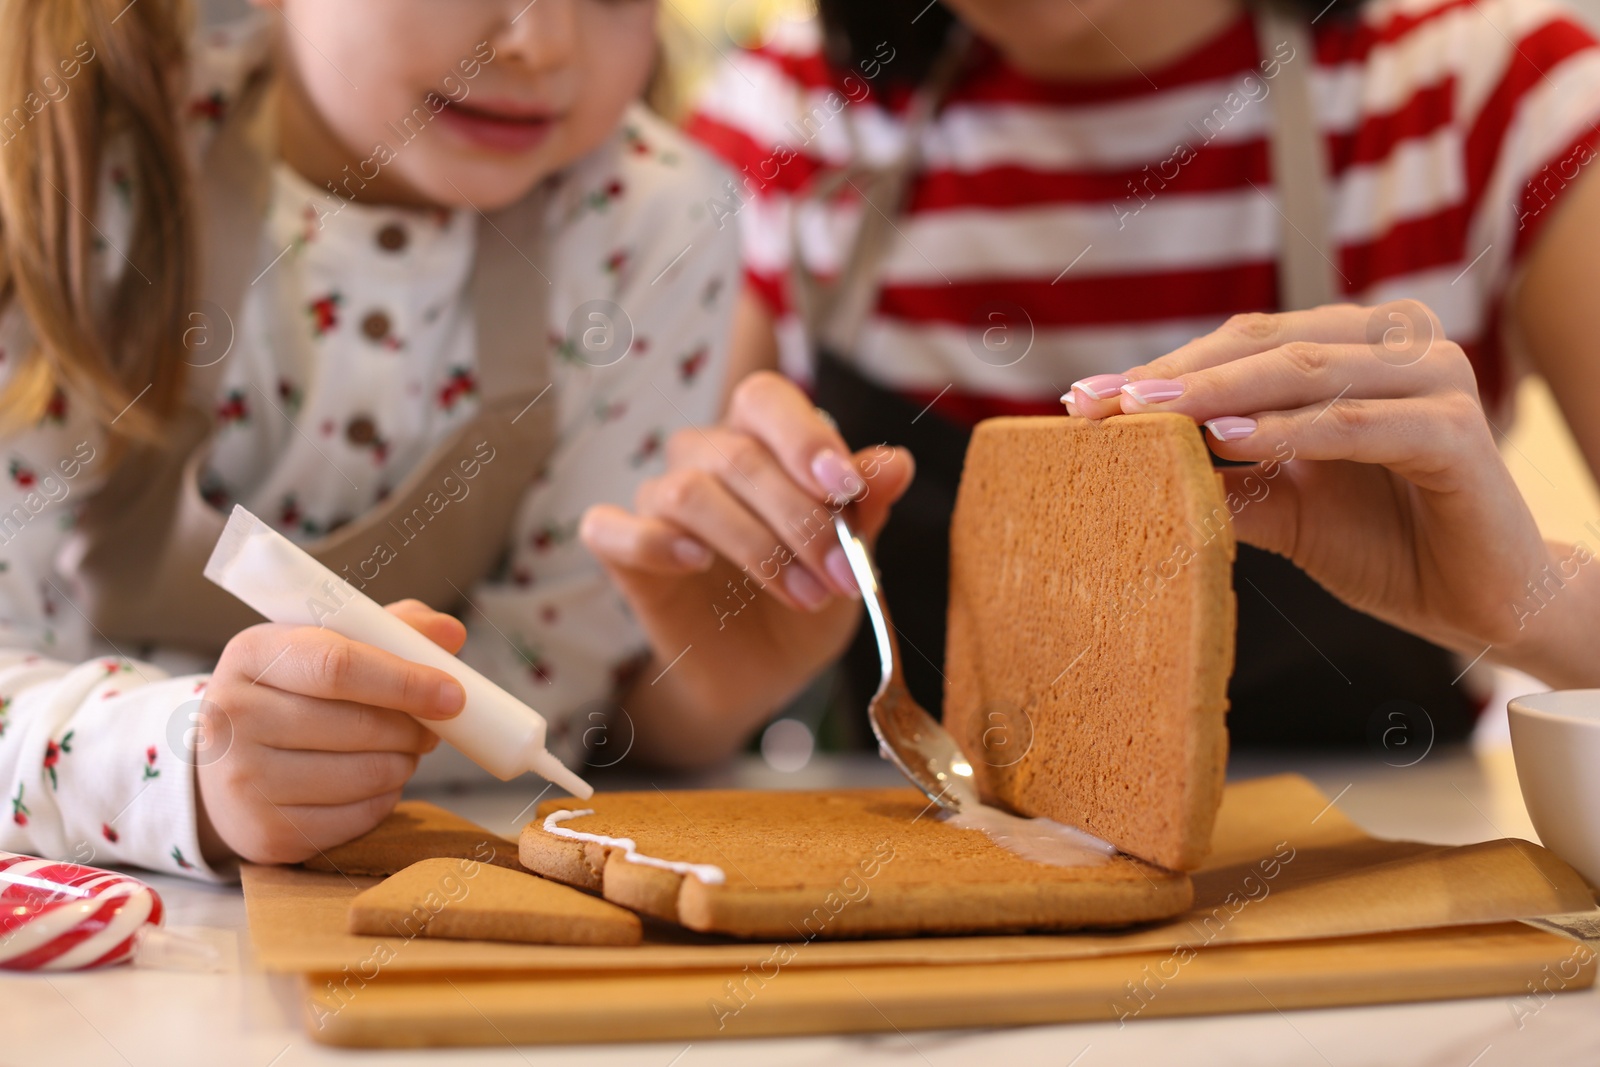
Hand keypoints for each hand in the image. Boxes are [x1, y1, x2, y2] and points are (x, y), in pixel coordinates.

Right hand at [196, 600, 466, 865]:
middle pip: (358, 725)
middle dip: (413, 728)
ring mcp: (242, 780)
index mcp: (251, 654)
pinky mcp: (263, 833)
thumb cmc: (293, 693)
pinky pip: (357, 817)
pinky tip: (372, 781)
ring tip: (399, 750)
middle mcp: (232, 717)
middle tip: (432, 726)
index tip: (453, 695)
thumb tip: (450, 633)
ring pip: (365, 775)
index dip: (405, 681)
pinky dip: (384, 799)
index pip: (338, 666)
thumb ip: (391, 631)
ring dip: (403, 763)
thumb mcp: (327, 645)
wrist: (223, 764)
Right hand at [580, 371, 913, 760]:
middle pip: (738, 456)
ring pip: (689, 492)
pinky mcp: (623, 552)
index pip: (767, 399)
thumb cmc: (808, 596)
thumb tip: (896, 462)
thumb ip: (866, 508)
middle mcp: (703, 457)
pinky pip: (612, 529)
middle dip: (801, 520)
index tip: (848, 489)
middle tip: (844, 576)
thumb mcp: (852, 557)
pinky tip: (696, 561)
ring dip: (756, 547)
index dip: (805, 436)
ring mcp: (657, 502)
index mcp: (759, 437)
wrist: (765, 674)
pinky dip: (655, 541)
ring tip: (806, 596)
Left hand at [1063, 301, 1567, 666]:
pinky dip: (1289, 430)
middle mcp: (1395, 345)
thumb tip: (1125, 464)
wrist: (1480, 603)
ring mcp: (1431, 379)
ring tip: (1144, 415)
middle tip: (1097, 402)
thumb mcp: (1282, 506)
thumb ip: (1221, 475)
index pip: (1240, 344)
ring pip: (1305, 373)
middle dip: (1172, 376)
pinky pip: (1355, 423)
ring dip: (1217, 392)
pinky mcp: (1456, 429)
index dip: (1160, 368)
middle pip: (1264, 344)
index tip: (1081, 399)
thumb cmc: (1383, 544)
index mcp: (1353, 348)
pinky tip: (1227, 440)